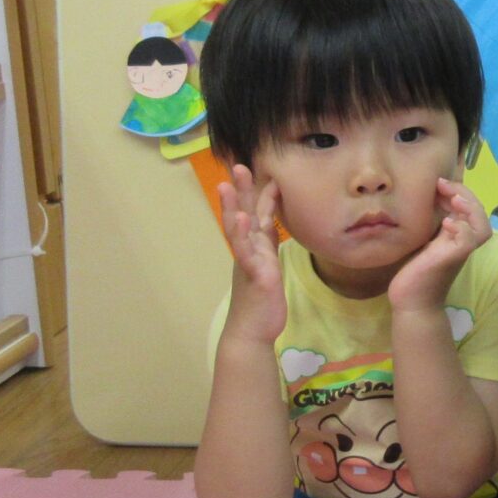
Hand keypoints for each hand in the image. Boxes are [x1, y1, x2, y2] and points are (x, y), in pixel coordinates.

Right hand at [218, 165, 284, 343]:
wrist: (252, 333)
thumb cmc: (261, 302)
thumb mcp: (268, 266)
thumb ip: (268, 245)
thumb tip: (270, 224)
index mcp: (254, 248)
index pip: (256, 214)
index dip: (258, 193)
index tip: (260, 169)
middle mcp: (248, 251)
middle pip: (242, 215)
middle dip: (241, 190)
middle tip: (237, 164)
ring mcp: (248, 262)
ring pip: (238, 230)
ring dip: (232, 206)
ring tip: (227, 184)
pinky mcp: (254, 275)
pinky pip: (247, 252)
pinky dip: (243, 235)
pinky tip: (242, 219)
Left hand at [388, 178, 492, 316]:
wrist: (411, 302)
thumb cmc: (415, 273)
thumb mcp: (424, 242)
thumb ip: (431, 225)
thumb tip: (427, 201)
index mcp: (457, 236)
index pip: (471, 209)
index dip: (461, 192)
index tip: (440, 184)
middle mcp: (462, 243)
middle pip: (481, 214)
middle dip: (466, 194)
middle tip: (443, 184)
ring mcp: (458, 252)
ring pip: (482, 228)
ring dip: (471, 209)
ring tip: (454, 199)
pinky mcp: (450, 259)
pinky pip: (467, 242)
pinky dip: (462, 229)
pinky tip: (447, 223)